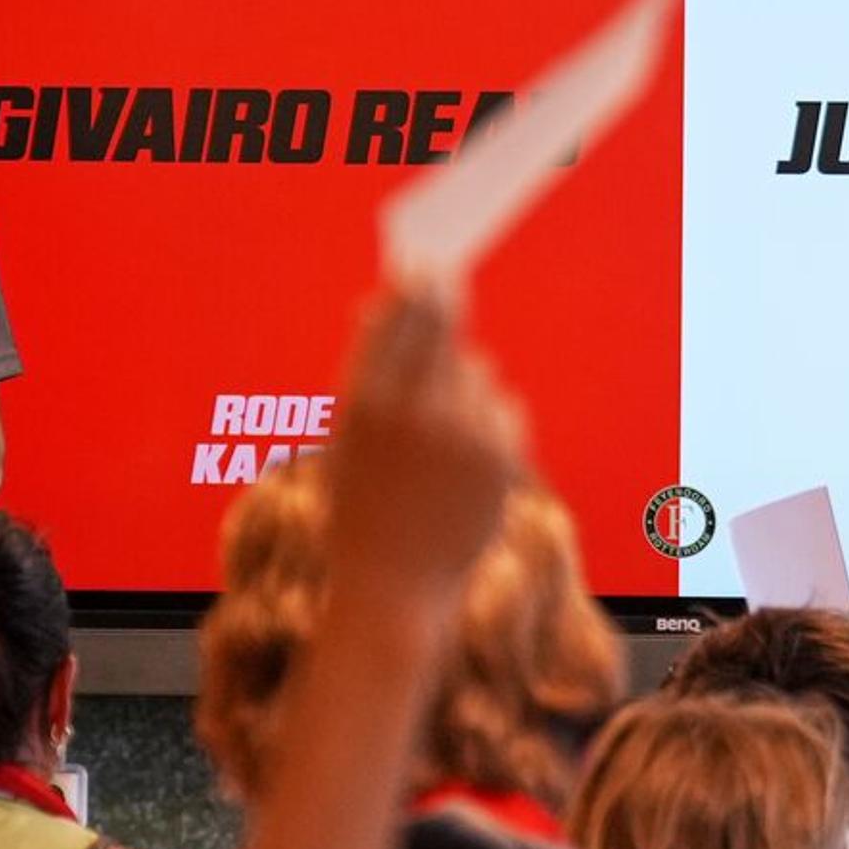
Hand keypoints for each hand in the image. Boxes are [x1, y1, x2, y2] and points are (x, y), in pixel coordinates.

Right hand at [315, 284, 525, 625]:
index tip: (423, 262)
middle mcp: (411, 410)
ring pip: (476, 369)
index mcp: (361, 403)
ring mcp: (460, 432)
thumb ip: (365, 370)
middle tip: (447, 275)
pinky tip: (466, 460)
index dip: (411, 286)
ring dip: (464, 383)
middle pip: (440, 326)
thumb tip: (376, 301)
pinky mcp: (500, 454)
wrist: (394, 586)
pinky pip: (503, 405)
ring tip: (439, 438)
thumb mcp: (345, 439)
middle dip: (444, 299)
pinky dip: (490, 420)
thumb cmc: (361, 507)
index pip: (394, 319)